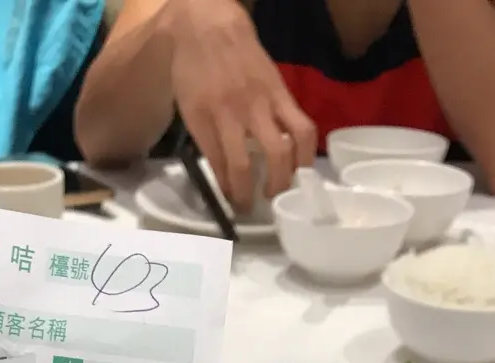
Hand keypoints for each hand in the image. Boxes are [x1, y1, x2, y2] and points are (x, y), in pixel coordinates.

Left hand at [164, 0, 317, 208]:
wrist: (209, 24)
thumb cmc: (195, 69)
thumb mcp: (189, 108)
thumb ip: (207, 141)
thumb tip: (227, 176)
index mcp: (205, 120)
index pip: (218, 168)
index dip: (228, 193)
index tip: (235, 205)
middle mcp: (233, 114)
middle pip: (246, 167)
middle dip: (251, 195)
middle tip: (255, 205)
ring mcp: (261, 103)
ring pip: (281, 151)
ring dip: (283, 179)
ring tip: (283, 189)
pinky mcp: (282, 92)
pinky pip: (302, 127)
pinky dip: (305, 152)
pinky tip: (302, 163)